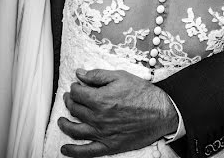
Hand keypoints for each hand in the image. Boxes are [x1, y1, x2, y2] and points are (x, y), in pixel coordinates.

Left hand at [58, 69, 177, 156]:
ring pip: (75, 130)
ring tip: (61, 120)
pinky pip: (86, 151)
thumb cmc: (143, 93)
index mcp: (100, 99)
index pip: (76, 93)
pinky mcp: (109, 146)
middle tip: (71, 98)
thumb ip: (97, 75)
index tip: (77, 86)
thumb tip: (79, 74)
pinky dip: (73, 151)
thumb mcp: (120, 76)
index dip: (74, 88)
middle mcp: (98, 118)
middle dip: (70, 101)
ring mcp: (103, 134)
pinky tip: (64, 149)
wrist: (162, 113)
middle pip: (75, 109)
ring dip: (65, 124)